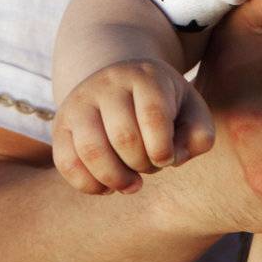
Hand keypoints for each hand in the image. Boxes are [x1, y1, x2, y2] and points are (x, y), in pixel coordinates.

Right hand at [52, 58, 214, 194]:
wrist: (121, 82)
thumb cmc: (164, 104)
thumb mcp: (191, 109)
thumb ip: (199, 134)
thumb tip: (176, 157)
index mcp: (145, 75)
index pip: (153, 115)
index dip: (163, 149)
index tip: (168, 158)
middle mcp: (108, 83)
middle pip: (123, 136)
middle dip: (142, 164)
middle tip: (150, 168)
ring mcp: (80, 101)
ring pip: (91, 150)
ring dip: (115, 178)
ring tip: (131, 184)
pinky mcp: (61, 124)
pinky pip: (66, 162)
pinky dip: (88, 185)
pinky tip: (107, 186)